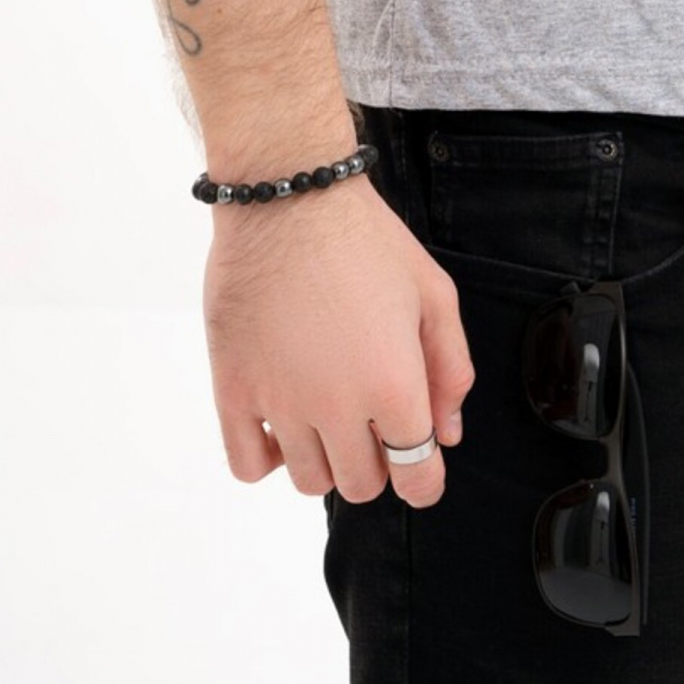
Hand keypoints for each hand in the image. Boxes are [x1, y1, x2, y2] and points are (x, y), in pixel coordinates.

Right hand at [203, 175, 475, 506]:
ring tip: (328, 411)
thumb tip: (446, 433)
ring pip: (308, 481)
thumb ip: (451, 368)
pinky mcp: (233, 390)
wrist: (289, 199)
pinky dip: (268, 458)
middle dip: (377, 462)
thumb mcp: (433, 291)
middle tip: (373, 420)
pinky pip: (248, 466)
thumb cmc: (364, 239)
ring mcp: (279, 402)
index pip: (416, 476)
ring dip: (325, 458)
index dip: (425, 478)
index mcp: (392, 383)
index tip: (421, 465)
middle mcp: (336, 404)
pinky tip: (282, 422)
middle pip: (361, 484)